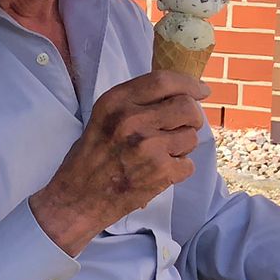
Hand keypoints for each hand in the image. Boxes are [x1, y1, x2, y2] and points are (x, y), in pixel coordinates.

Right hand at [30, 70, 207, 254]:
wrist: (78, 199)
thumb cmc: (91, 157)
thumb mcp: (104, 117)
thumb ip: (136, 102)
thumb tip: (182, 94)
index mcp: (116, 101)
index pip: (164, 80)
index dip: (189, 84)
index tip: (201, 91)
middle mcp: (132, 119)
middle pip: (187, 107)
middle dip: (191, 119)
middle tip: (180, 129)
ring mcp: (148, 146)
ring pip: (192, 137)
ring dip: (183, 148)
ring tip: (160, 156)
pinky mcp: (160, 171)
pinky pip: (188, 165)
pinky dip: (178, 171)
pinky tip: (157, 174)